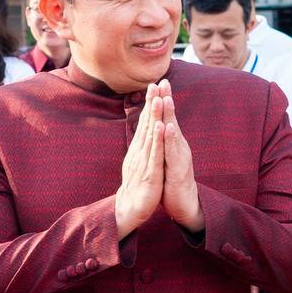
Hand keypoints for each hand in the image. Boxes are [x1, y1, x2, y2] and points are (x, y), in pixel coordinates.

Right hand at [114, 84, 165, 238]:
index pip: (145, 122)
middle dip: (151, 103)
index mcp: (139, 148)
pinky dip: (159, 140)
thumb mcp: (139, 161)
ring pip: (150, 135)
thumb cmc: (137, 185)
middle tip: (155, 83)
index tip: (154, 85)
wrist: (129, 209)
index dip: (149, 103)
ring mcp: (144, 161)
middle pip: (146, 124)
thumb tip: (144, 131)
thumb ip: (142, 146)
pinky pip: (155, 154)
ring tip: (158, 98)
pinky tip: (162, 127)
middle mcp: (140, 151)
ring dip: (154, 116)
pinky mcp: (150, 174)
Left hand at [158, 81, 203, 233]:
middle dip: (167, 100)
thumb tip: (157, 126)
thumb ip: (162, 142)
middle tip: (163, 81)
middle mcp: (179, 146)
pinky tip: (168, 128)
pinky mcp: (180, 169)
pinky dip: (171, 139)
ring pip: (174, 132)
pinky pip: (174, 152)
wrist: (184, 204)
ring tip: (166, 99)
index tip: (157, 82)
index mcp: (173, 143)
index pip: (166, 117)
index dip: (162, 100)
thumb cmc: (172, 180)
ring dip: (170, 115)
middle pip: (172, 119)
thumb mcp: (165, 157)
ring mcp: (181, 157)